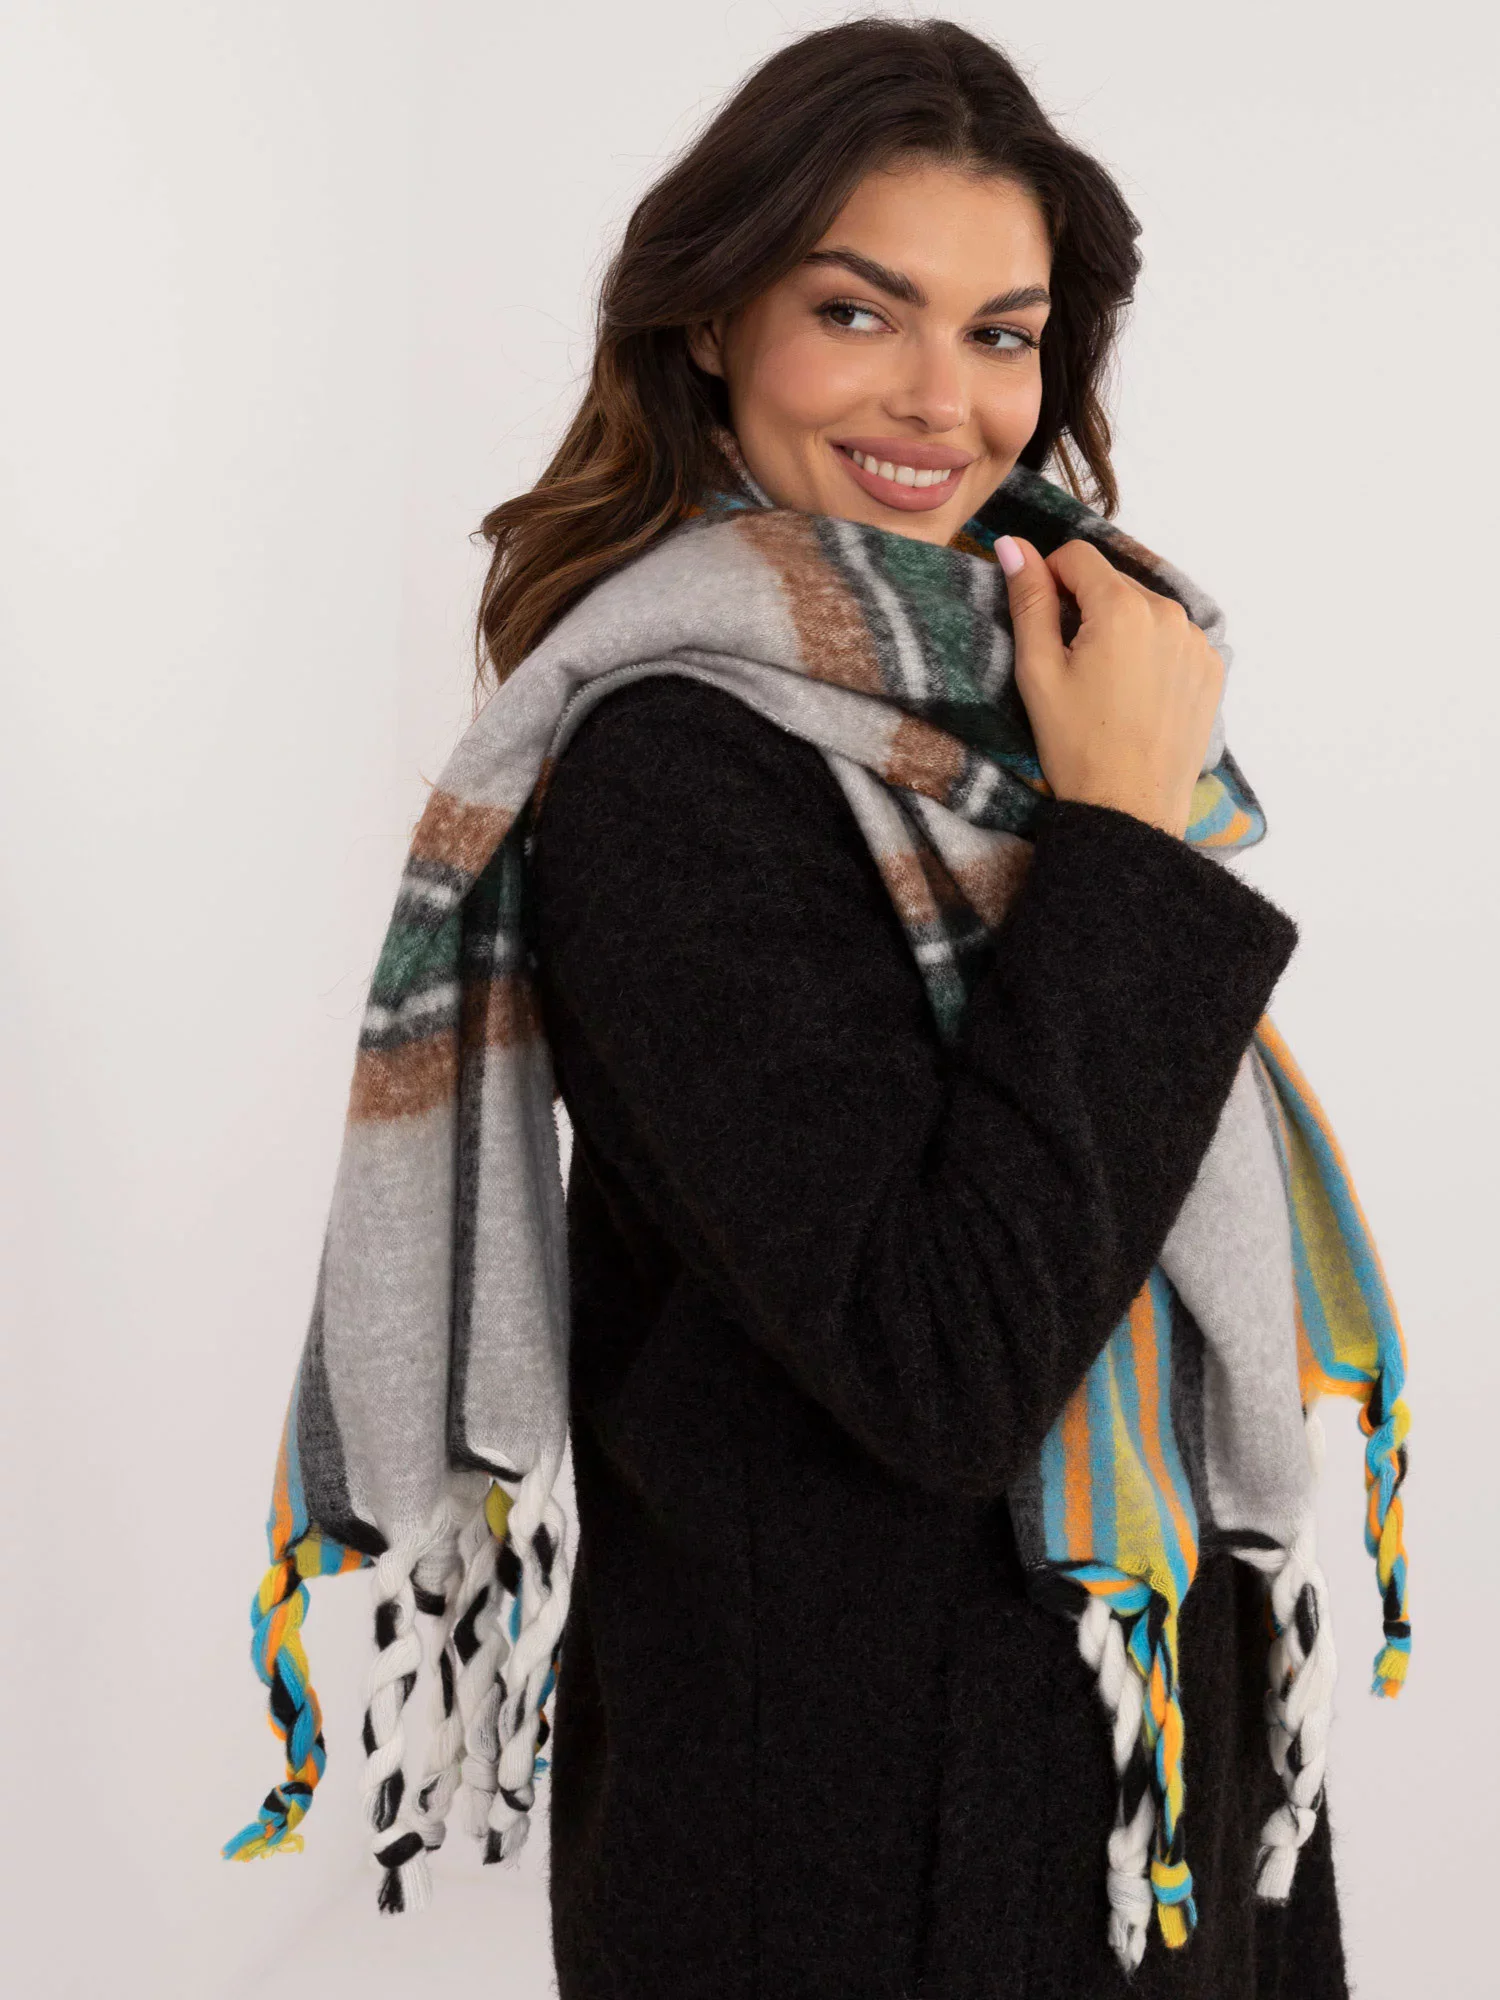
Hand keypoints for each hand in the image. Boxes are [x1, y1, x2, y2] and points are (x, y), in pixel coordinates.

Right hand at [996, 534, 1223, 839]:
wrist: (1130, 809)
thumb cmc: (1076, 745)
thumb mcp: (1038, 671)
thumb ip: (1029, 600)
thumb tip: (1013, 544)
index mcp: (1122, 608)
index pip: (1078, 557)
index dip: (1050, 579)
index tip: (1042, 621)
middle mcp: (1169, 612)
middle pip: (1114, 583)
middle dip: (1087, 607)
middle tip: (1071, 663)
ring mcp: (1197, 640)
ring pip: (1145, 609)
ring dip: (1121, 628)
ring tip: (1105, 683)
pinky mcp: (1211, 667)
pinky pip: (1174, 638)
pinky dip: (1151, 651)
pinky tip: (1136, 693)